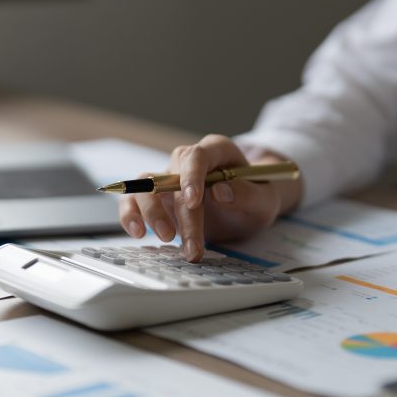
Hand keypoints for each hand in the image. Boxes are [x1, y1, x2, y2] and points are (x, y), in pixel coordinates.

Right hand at [117, 134, 302, 260]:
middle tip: (192, 245)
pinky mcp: (157, 198)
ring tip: (167, 239)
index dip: (192, 176)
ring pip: (146, 185)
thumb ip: (247, 194)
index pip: (197, 155)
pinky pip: (134, 201)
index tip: (193, 202)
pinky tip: (137, 232)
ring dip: (151, 213)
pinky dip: (130, 214)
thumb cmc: (256, 199)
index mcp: (218, 151)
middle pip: (171, 176)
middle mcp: (189, 161)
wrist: (247, 209)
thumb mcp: (265, 201)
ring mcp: (170, 178)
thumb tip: (220, 192)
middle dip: (180, 213)